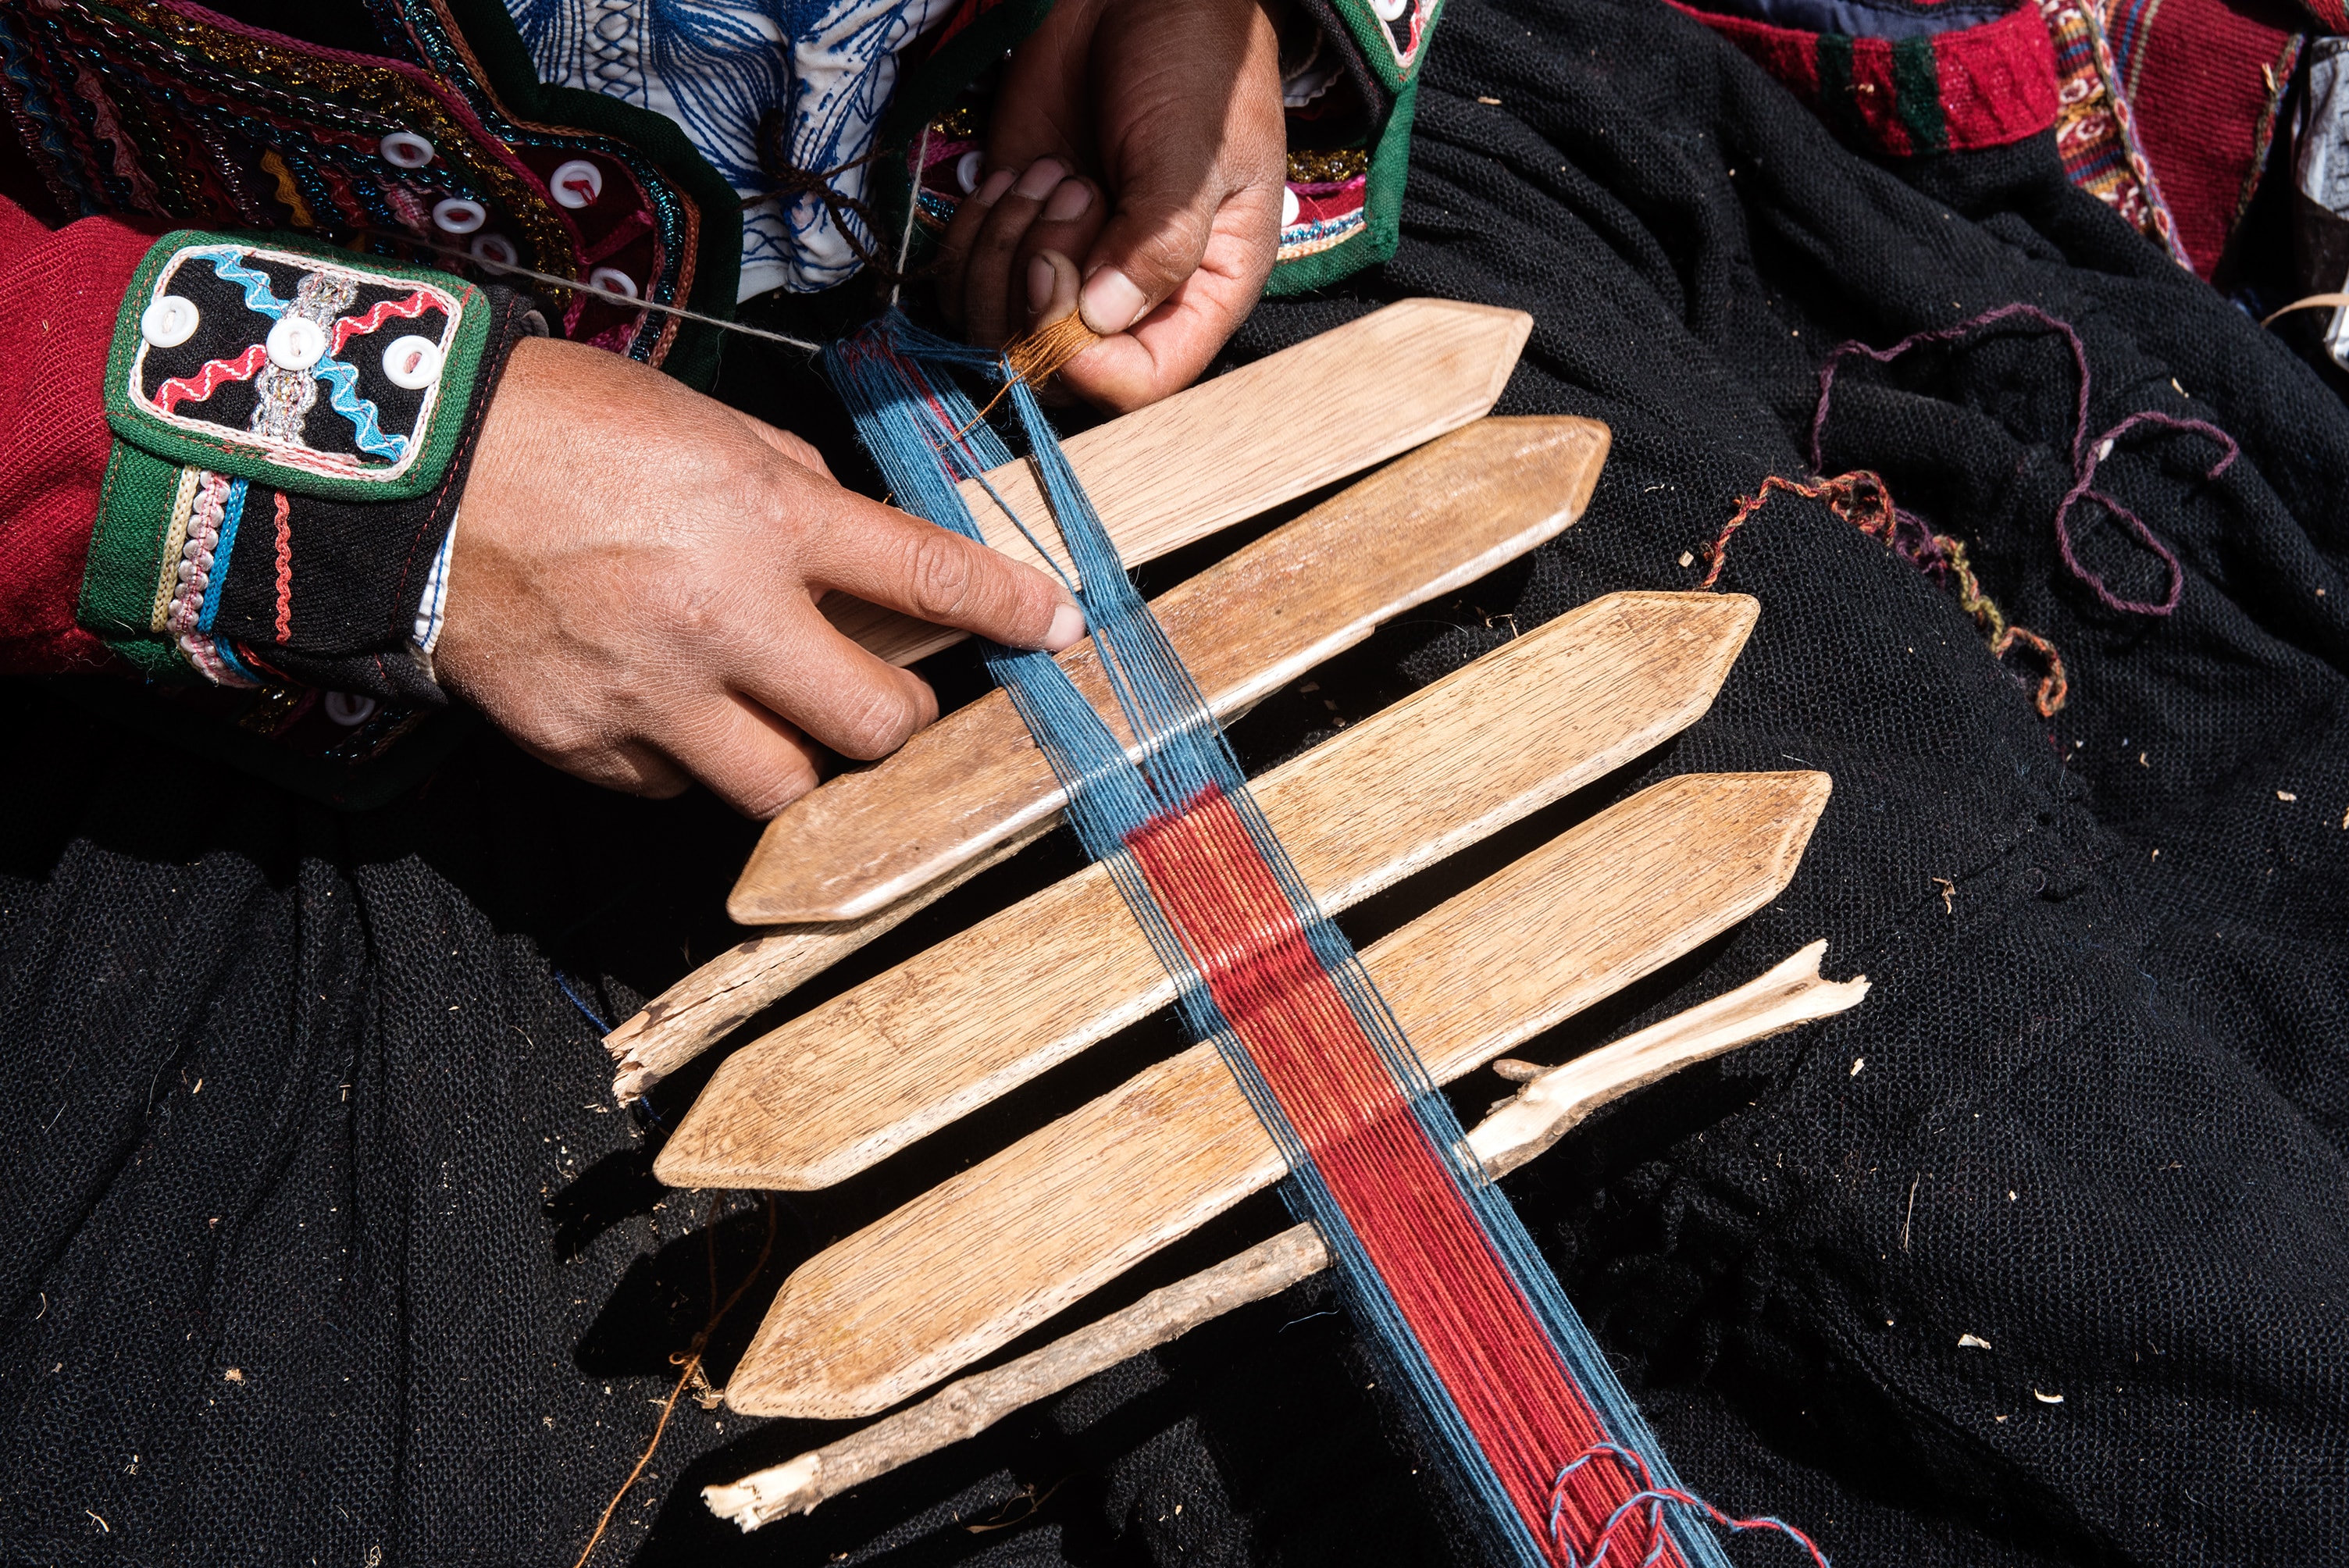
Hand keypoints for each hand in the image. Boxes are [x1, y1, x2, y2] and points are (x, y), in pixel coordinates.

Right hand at [436, 336, 1082, 816]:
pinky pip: (678, 789)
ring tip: (767, 711)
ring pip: (787, 788)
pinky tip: (665, 709)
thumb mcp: (703, 425)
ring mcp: (657, 697)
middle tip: (882, 691)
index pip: (933, 577)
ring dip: (800, 758)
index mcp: (769, 519)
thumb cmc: (559, 423)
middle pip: (880, 725)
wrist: (406, 475)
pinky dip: (691, 761)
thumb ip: (795, 491)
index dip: (1016, 609)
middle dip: (901, 716)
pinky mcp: (590, 747)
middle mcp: (729, 619)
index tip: (1061, 628)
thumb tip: (856, 551)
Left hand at [932, 0, 1287, 411]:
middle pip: (1055, 366)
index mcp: (1200, 293)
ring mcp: (1066, 267)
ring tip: (1053, 174)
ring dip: (1006, 249)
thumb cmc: (1196, 66)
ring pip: (996, 327)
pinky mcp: (1013, 232)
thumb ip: (1158, 242)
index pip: (1140, 381)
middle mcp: (1129, 297)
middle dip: (1039, 288)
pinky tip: (1017, 174)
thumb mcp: (1195, 152)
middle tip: (1072, 191)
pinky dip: (973, 232)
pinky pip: (964, 281)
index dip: (1086, 357)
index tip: (1059, 282)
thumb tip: (1101, 320)